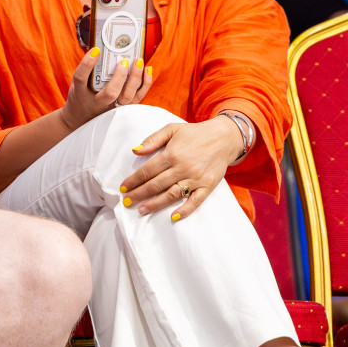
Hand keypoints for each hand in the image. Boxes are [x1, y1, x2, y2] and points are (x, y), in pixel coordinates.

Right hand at [58, 46, 153, 133]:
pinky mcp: (122, 108)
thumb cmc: (80, 96)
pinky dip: (145, 83)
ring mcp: (111, 107)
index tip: (96, 50)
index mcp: (80, 93)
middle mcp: (97, 102)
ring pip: (127, 96)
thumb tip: (103, 50)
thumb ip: (87, 72)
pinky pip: (137, 97)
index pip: (81, 78)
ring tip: (138, 62)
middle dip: (119, 77)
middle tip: (123, 61)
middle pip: (110, 92)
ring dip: (135, 78)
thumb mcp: (77, 84)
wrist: (80, 117)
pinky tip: (147, 70)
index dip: (87, 64)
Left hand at [120, 117, 245, 220]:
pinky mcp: (208, 186)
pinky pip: (195, 201)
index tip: (123, 188)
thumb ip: (153, 140)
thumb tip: (135, 151)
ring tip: (142, 210)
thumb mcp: (172, 129)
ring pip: (171, 194)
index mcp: (172, 154)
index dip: (133, 181)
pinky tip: (173, 217)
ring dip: (155, 204)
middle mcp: (183, 167)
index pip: (147, 171)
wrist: (225, 137)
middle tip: (126, 202)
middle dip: (139, 194)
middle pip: (156, 185)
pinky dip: (185, 210)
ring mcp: (196, 178)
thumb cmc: (194, 133)